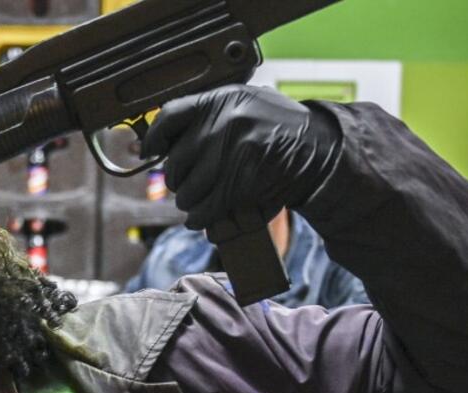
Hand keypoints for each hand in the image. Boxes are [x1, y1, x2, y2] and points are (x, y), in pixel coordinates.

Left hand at [140, 84, 341, 234]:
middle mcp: (225, 121)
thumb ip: (208, 118)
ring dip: (188, 202)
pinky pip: (208, 206)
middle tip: (184, 186)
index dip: (153, 138)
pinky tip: (200, 218)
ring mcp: (235, 150)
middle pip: (176, 160)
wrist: (320, 149)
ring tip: (194, 203)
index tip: (147, 152)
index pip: (170, 115)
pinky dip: (200, 218)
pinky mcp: (244, 179)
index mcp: (222, 99)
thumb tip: (161, 142)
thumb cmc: (277, 129)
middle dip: (177, 180)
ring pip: (189, 189)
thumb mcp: (244, 106)